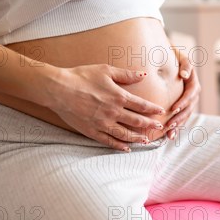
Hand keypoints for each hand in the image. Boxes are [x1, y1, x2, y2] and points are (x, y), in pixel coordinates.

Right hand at [45, 64, 165, 151]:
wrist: (59, 89)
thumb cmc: (81, 76)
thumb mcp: (106, 70)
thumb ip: (126, 74)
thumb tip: (143, 74)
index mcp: (119, 96)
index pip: (141, 105)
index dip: (153, 109)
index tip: (161, 112)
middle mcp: (113, 112)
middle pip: (137, 121)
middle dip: (150, 125)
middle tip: (159, 127)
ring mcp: (103, 124)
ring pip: (125, 134)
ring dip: (137, 138)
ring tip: (146, 140)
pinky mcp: (92, 131)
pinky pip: (109, 141)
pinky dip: (119, 146)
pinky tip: (126, 148)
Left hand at [164, 49, 200, 139]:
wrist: (172, 60)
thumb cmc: (176, 58)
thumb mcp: (182, 58)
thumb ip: (185, 65)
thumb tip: (184, 75)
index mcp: (194, 84)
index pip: (190, 95)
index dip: (183, 102)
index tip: (174, 108)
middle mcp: (193, 95)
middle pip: (188, 109)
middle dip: (179, 118)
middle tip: (170, 125)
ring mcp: (189, 103)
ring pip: (185, 116)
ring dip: (178, 125)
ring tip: (169, 133)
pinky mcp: (182, 107)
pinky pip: (181, 118)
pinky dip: (176, 127)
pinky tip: (169, 136)